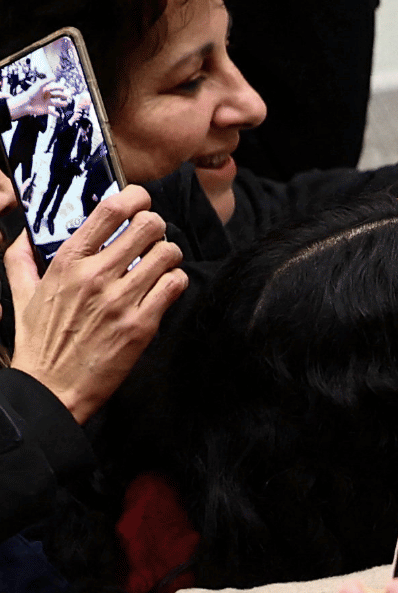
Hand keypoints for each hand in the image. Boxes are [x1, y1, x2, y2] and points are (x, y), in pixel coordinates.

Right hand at [5, 185, 186, 422]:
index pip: (110, 211)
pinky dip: (176, 280)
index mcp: (68, 262)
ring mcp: (122, 301)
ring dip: (168, 254)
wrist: (52, 388)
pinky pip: (174, 285)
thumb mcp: (22, 294)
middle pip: (148, 227)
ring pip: (167, 254)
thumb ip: (20, 258)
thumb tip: (21, 234)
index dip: (135, 198)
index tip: (141, 201)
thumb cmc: (39, 342)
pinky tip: (165, 286)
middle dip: (156, 227)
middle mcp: (96, 276)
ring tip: (159, 263)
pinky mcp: (142, 325)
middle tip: (153, 237)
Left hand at [9, 78, 69, 118]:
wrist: (26, 103)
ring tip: (66, 104)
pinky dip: (55, 114)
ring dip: (62, 104)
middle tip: (68, 96)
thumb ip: (46, 81)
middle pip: (57, 95)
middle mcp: (47, 96)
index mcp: (45, 90)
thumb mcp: (39, 85)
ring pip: (56, 103)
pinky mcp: (45, 110)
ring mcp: (46, 103)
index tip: (64, 88)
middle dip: (63, 95)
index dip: (59, 87)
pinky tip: (58, 115)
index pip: (54, 88)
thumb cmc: (32, 93)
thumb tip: (55, 77)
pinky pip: (52, 112)